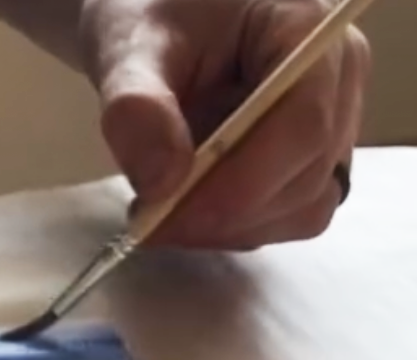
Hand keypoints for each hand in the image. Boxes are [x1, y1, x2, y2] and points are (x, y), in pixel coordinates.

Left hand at [79, 0, 370, 249]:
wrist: (153, 27)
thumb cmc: (152, 19)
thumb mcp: (131, 48)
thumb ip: (137, 108)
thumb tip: (161, 184)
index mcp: (308, 34)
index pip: (303, 129)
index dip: (238, 188)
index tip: (164, 215)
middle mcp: (337, 84)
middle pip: (306, 181)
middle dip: (223, 216)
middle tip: (147, 221)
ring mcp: (329, 129)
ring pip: (301, 211)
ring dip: (227, 229)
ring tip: (163, 210)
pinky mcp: (305, 165)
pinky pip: (283, 219)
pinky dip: (231, 229)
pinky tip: (185, 210)